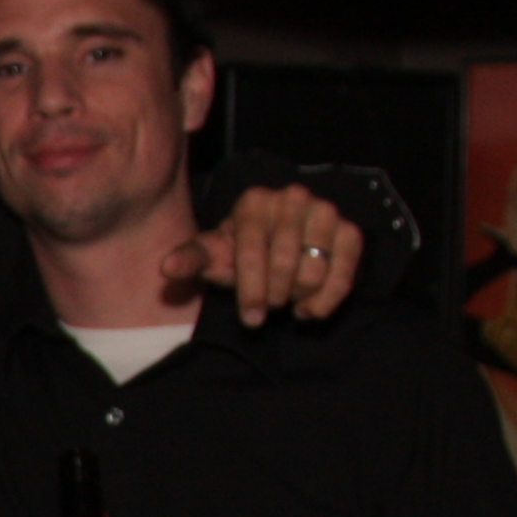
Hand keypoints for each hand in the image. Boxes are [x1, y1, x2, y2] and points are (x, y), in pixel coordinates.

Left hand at [168, 184, 361, 324]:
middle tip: (269, 306)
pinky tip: (311, 311)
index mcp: (253, 202)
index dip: (249, 291)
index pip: (251, 252)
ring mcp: (324, 210)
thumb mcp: (213, 255)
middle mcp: (292, 198)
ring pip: (314, 270)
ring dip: (299, 297)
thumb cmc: (240, 252)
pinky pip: (346, 271)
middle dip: (274, 295)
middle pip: (284, 264)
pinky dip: (329, 299)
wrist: (279, 244)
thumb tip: (167, 268)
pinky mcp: (349, 230)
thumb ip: (190, 259)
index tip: (250, 319)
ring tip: (288, 302)